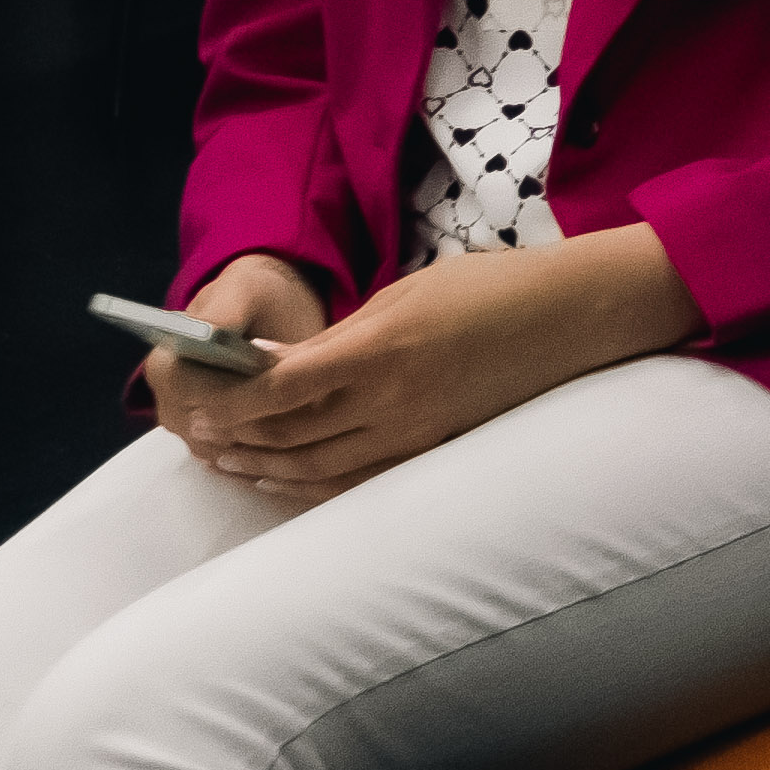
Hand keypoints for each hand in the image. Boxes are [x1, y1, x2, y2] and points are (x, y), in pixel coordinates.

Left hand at [164, 229, 699, 497]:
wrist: (570, 316)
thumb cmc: (489, 288)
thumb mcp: (406, 292)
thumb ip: (342, 335)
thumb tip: (282, 364)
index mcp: (379, 349)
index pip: (281, 387)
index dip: (233, 399)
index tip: (201, 400)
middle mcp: (389, 400)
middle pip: (289, 431)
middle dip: (237, 434)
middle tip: (199, 434)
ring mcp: (411, 431)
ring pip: (314, 464)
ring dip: (262, 464)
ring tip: (225, 459)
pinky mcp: (429, 447)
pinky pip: (352, 476)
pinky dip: (306, 481)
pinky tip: (279, 477)